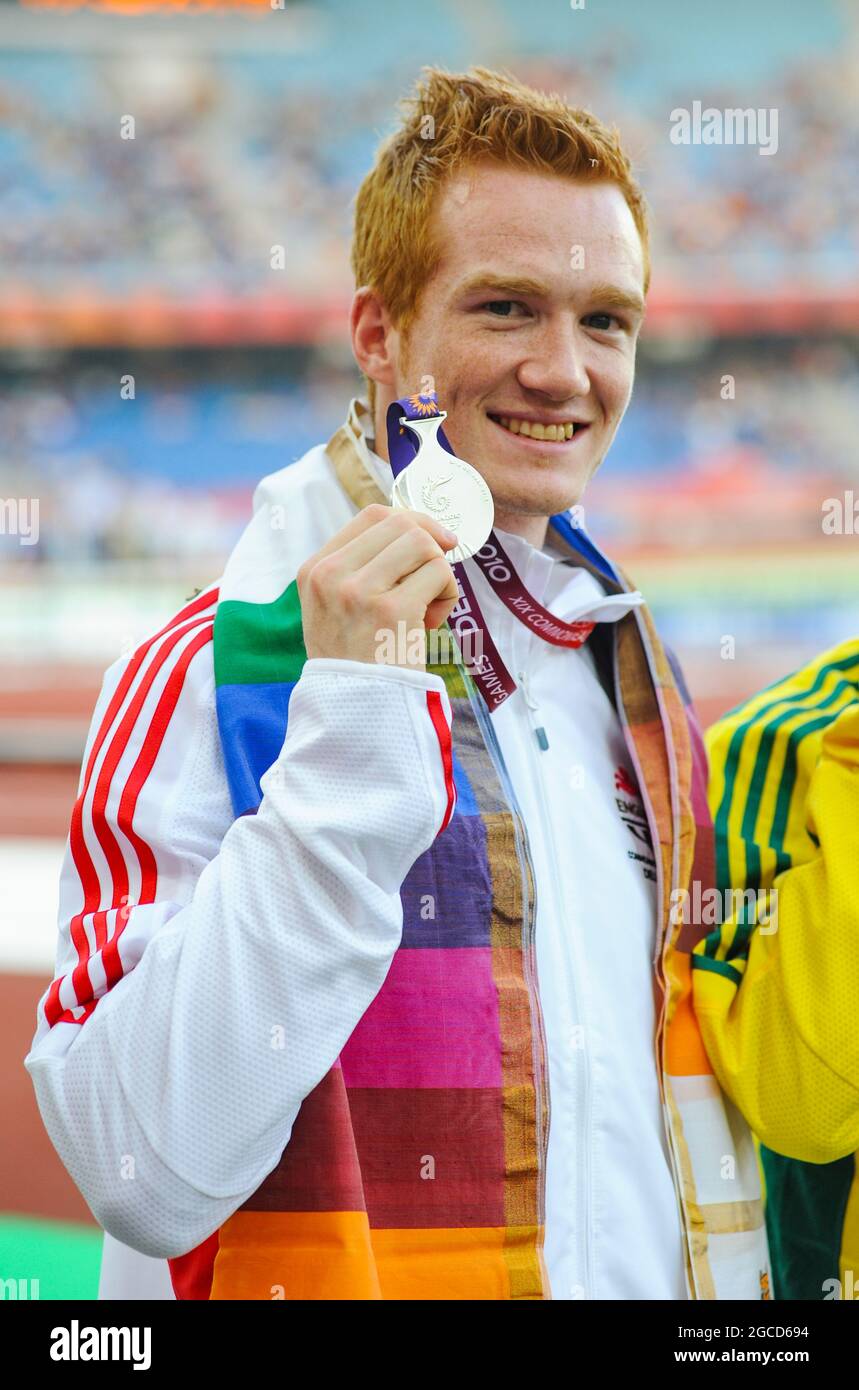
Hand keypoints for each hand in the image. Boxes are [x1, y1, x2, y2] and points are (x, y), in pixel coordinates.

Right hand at [296, 504, 459, 670]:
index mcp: (315, 569)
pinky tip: (429, 624)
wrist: (356, 711)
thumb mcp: (340, 608)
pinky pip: (439, 573)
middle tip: (432, 583)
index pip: (372, 516)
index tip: (434, 544)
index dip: (413, 521)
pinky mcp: (390, 609)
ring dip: (438, 572)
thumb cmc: (358, 660)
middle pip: (401, 524)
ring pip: (422, 544)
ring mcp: (358, 590)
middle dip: (430, 548)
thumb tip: (424, 528)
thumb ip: (365, 567)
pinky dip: (447, 596)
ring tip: (426, 608)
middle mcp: (331, 574)